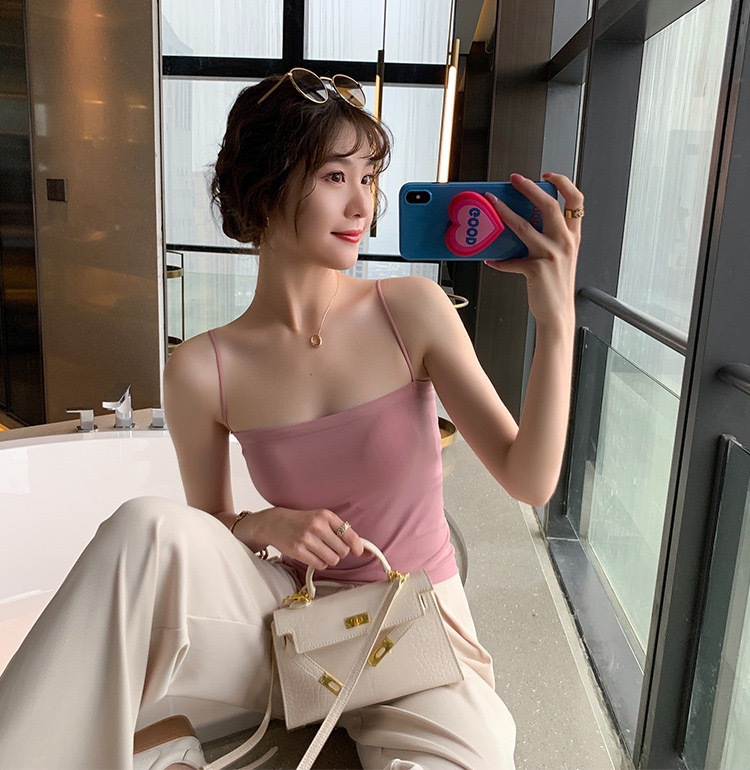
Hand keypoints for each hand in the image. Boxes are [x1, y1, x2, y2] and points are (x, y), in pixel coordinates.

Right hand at [248, 506, 363, 569]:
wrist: (275, 523)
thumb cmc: (301, 521)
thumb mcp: (321, 518)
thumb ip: (339, 530)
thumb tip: (361, 549)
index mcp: (326, 515)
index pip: (349, 534)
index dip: (357, 546)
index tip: (359, 552)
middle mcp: (317, 526)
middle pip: (343, 551)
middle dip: (340, 553)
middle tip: (331, 548)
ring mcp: (307, 539)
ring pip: (333, 560)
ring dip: (330, 559)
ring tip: (321, 551)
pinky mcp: (298, 551)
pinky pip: (320, 565)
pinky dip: (320, 563)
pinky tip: (313, 555)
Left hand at [483, 172, 581, 326]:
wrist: (558, 313)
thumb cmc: (555, 286)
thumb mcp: (560, 258)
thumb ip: (549, 239)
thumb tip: (524, 224)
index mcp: (572, 236)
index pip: (575, 200)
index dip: (563, 182)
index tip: (547, 175)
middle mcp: (564, 242)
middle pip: (549, 204)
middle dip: (530, 188)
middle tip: (515, 179)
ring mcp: (551, 255)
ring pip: (524, 226)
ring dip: (505, 212)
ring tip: (493, 203)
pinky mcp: (536, 269)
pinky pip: (511, 261)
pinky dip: (499, 261)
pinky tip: (491, 260)